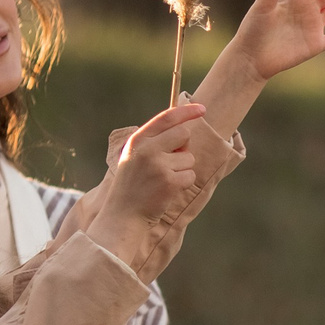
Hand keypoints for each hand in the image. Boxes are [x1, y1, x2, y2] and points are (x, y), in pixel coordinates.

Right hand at [87, 101, 208, 274]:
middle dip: (184, 147)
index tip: (202, 108)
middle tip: (171, 163)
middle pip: (184, 134)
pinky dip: (183, 183)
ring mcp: (158, 165)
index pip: (167, 117)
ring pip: (189, 158)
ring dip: (183, 169)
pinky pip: (190, 175)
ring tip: (163, 181)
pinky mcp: (170, 181)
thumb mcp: (135, 157)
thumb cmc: (132, 186)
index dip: (187, 111)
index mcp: (138, 140)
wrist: (123, 215)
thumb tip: (184, 129)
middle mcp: (147, 149)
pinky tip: (167, 191)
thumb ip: (154, 142)